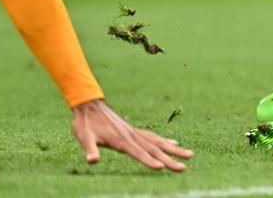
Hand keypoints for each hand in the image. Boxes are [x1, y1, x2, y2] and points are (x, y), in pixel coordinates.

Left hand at [71, 99, 191, 171]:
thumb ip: (90, 149)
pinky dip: (165, 142)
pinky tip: (173, 144)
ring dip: (174, 150)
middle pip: (154, 149)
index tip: (161, 168)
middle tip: (184, 168)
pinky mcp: (134, 131)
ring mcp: (135, 132)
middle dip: (170, 159)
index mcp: (121, 140)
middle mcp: (132, 136)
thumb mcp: (83, 137)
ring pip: (158, 143)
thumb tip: (92, 160)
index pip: (138, 153)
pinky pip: (153, 137)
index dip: (149, 161)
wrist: (89, 104)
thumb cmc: (85, 123)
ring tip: (189, 154)